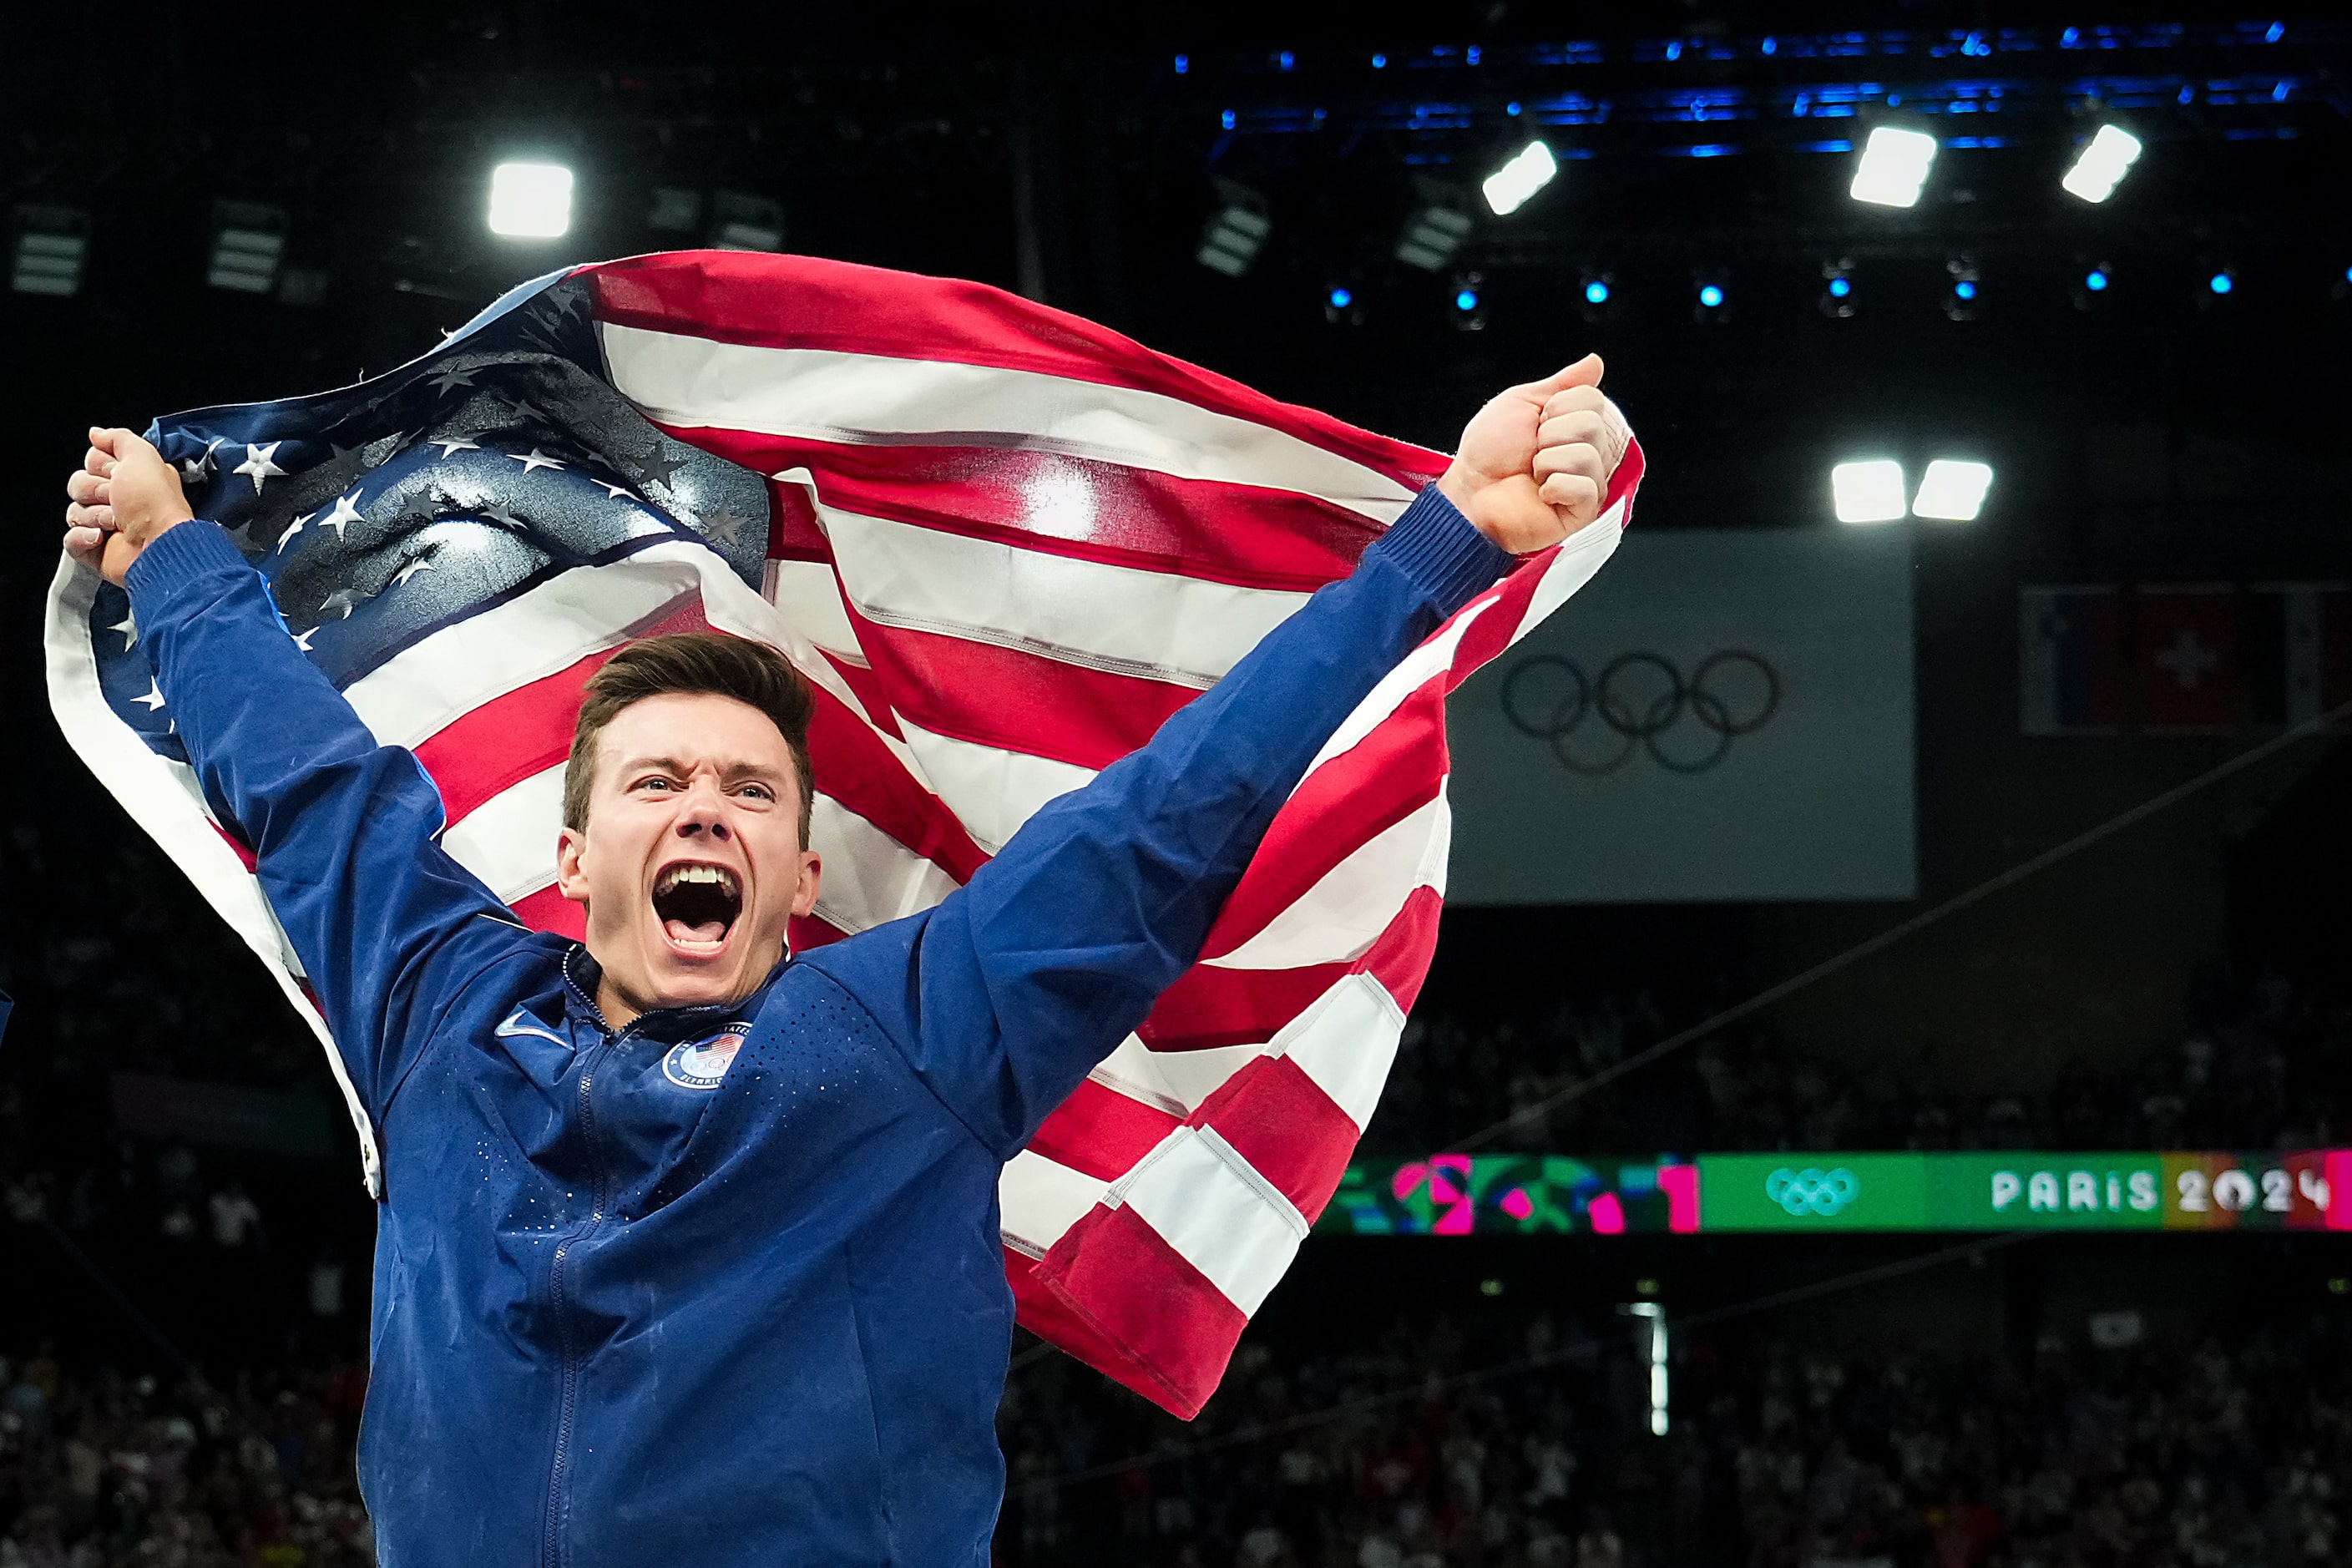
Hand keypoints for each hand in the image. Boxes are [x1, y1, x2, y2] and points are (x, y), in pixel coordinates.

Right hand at [65, 427, 194, 586]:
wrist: (158, 546)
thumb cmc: (156, 505)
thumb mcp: (142, 456)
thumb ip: (119, 439)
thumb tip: (97, 433)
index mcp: (131, 477)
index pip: (93, 461)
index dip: (100, 466)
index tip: (117, 473)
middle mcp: (120, 500)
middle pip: (78, 484)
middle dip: (94, 490)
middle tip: (116, 499)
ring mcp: (107, 525)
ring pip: (74, 511)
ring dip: (93, 515)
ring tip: (116, 522)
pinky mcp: (96, 550)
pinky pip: (70, 539)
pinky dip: (82, 538)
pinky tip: (101, 538)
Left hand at [1435, 354, 1631, 553]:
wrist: (1468, 490)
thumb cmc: (1488, 452)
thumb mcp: (1521, 402)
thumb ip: (1562, 383)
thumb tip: (1595, 362)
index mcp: (1575, 426)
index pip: (1593, 399)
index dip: (1558, 407)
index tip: (1536, 423)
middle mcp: (1586, 453)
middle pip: (1593, 425)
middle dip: (1552, 433)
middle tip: (1532, 450)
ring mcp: (1586, 484)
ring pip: (1587, 455)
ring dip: (1548, 460)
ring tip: (1533, 473)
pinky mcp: (1580, 513)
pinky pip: (1585, 488)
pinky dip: (1555, 486)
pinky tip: (1541, 493)